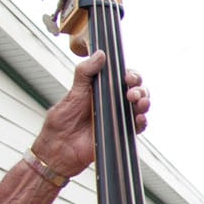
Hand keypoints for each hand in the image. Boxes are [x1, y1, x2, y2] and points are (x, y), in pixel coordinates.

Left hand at [29, 51, 151, 177]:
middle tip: (131, 92)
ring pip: (141, 107)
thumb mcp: (72, 93)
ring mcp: (118, 118)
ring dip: (145, 102)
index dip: (131, 74)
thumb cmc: (61, 122)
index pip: (124, 77)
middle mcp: (113, 103)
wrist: (57, 149)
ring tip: (138, 102)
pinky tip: (139, 118)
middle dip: (140, 88)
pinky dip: (142, 121)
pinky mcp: (120, 134)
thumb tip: (100, 54)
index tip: (127, 76)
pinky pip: (138, 126)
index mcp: (102, 90)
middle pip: (137, 90)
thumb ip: (85, 73)